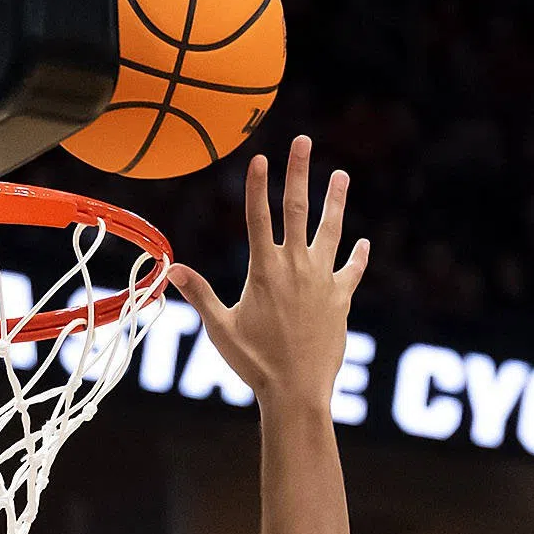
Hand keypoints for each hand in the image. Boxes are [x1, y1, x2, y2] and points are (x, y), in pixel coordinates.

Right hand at [169, 137, 369, 414]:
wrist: (297, 391)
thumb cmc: (254, 363)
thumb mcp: (221, 329)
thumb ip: (200, 295)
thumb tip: (171, 269)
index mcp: (264, 270)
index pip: (258, 217)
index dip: (258, 185)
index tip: (260, 157)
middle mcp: (295, 268)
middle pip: (297, 209)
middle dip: (299, 172)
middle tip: (304, 141)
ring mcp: (321, 281)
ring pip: (330, 231)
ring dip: (335, 202)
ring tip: (341, 176)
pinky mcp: (340, 300)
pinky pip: (350, 272)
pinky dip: (357, 257)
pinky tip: (363, 244)